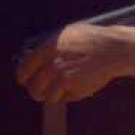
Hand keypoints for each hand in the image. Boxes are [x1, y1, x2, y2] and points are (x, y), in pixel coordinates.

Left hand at [15, 24, 134, 102]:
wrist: (112, 49)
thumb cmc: (89, 39)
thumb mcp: (64, 35)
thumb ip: (48, 47)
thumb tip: (32, 57)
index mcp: (47, 48)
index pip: (25, 68)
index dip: (22, 77)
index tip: (23, 81)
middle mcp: (53, 64)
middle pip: (34, 87)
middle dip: (35, 91)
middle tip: (39, 92)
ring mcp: (64, 78)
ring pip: (48, 97)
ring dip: (51, 96)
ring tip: (59, 90)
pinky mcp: (76, 89)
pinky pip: (64, 99)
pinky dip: (66, 97)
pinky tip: (74, 88)